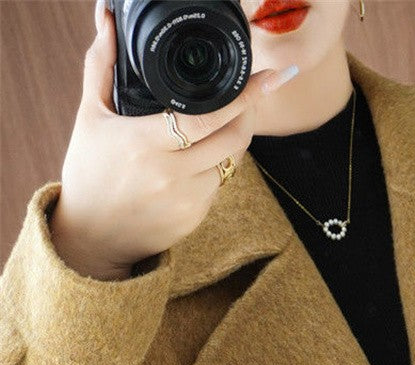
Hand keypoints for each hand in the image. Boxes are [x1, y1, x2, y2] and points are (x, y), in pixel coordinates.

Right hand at [50, 0, 298, 276]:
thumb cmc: (90, 172)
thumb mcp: (90, 116)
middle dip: (248, 113)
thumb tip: (108, 19)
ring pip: (230, 162)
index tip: (267, 79)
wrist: (93, 237)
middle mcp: (170, 175)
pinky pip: (219, 184)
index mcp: (144, 144)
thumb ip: (102, 65)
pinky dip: (216, 166)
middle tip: (252, 93)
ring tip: (223, 120)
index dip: (241, 98)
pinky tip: (201, 156)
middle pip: (232, 139)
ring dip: (233, 139)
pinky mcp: (196, 219)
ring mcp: (187, 201)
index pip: (206, 118)